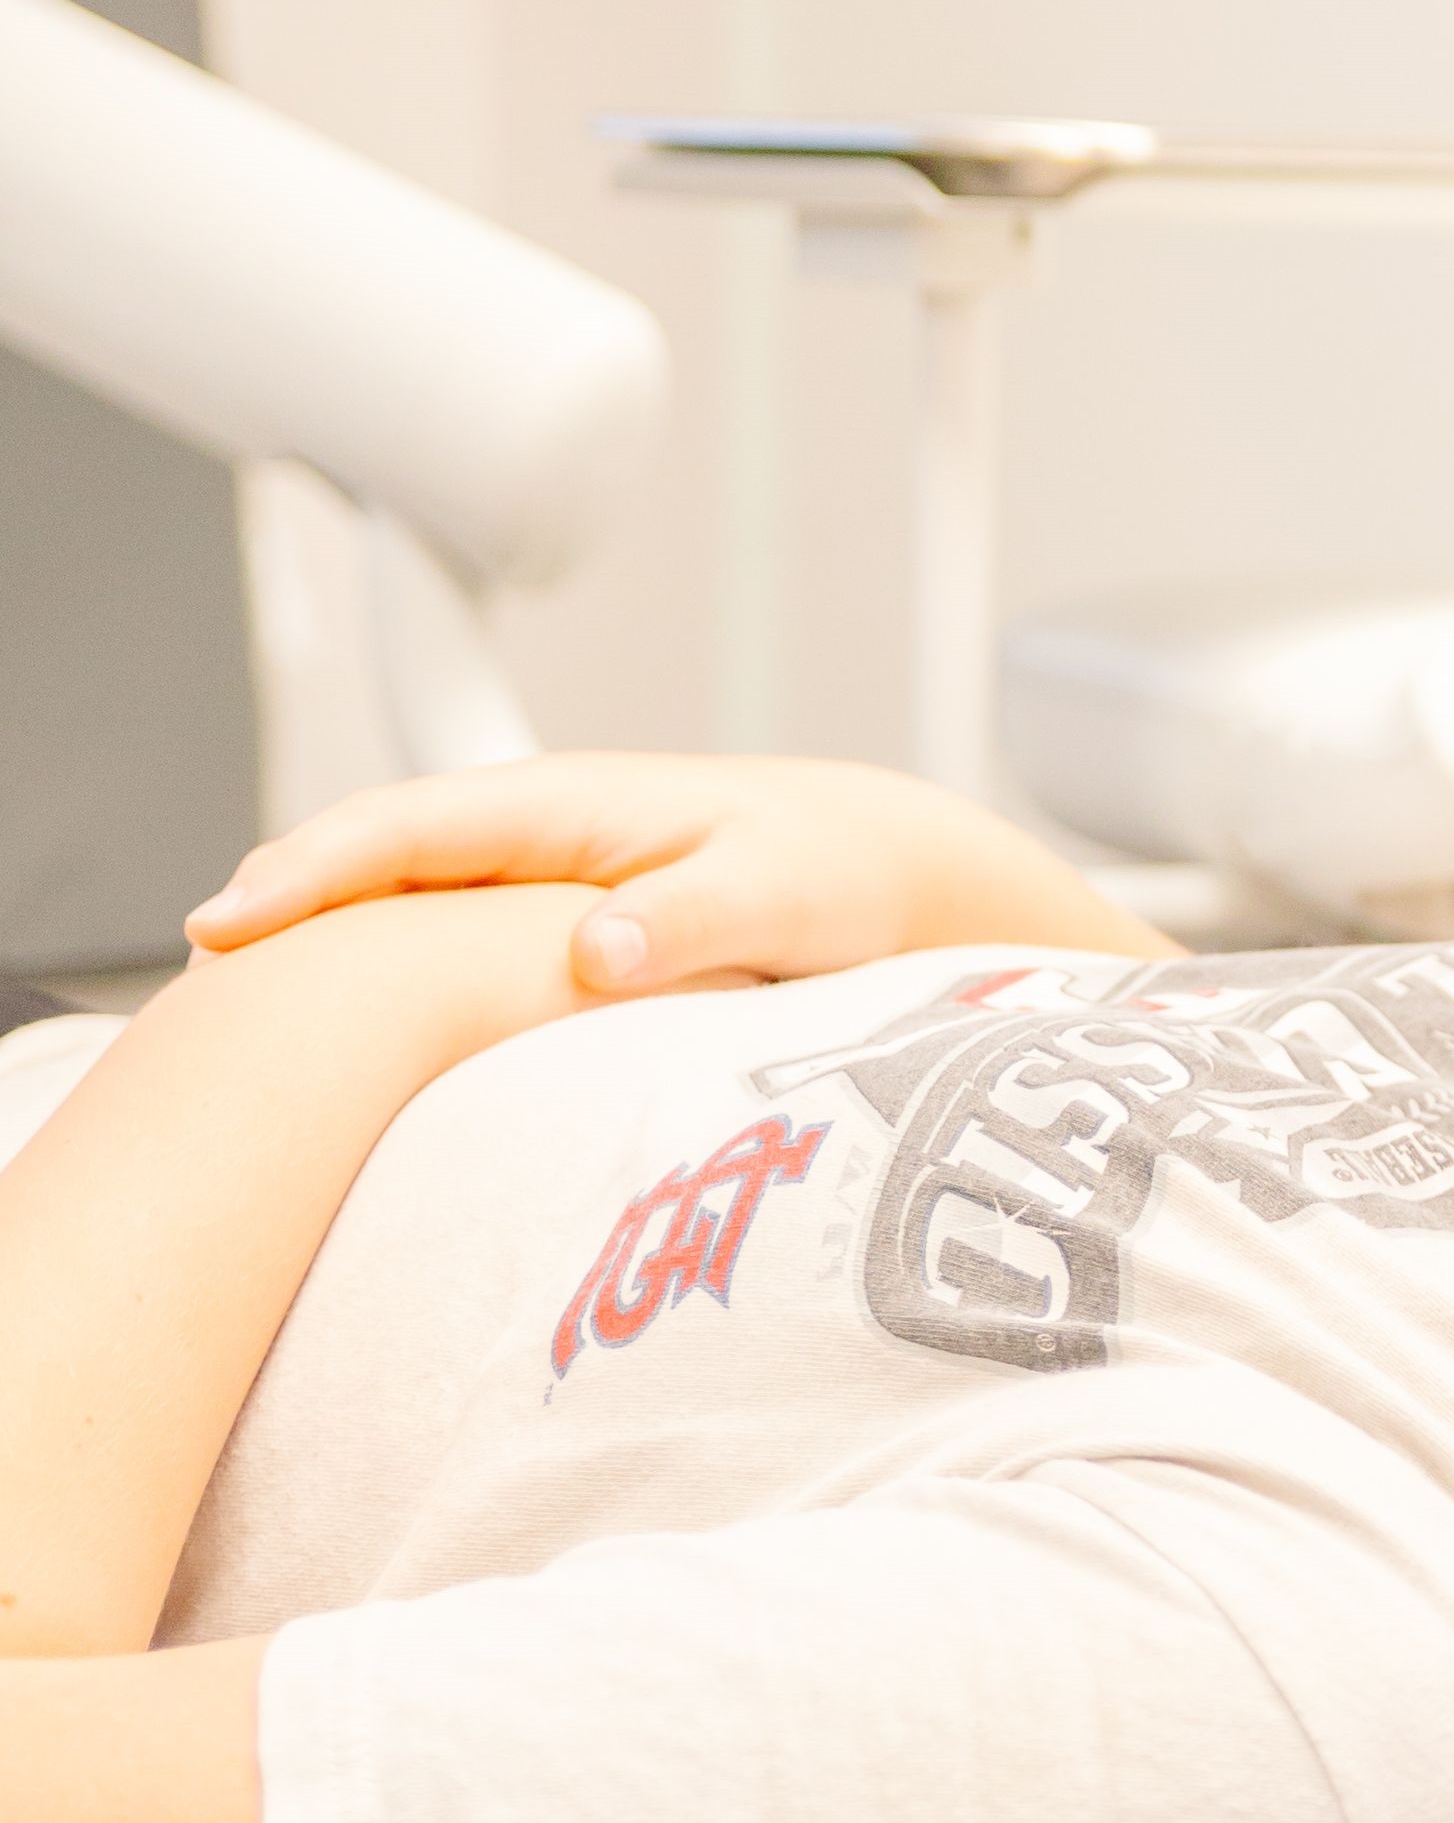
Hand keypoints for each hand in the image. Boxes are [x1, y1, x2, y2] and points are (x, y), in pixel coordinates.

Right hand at [183, 754, 1178, 995]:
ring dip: (325, 930)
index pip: (414, 825)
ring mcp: (542, 869)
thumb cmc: (835, 874)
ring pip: (404, 889)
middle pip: (381, 853)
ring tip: (236, 1006)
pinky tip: (343, 1015)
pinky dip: (381, 952)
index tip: (233, 919)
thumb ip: (692, 919)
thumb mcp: (779, 896)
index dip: (317, 869)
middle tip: (200, 977)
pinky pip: (441, 923)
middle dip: (286, 898)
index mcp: (578, 806)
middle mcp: (544, 828)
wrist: (883, 870)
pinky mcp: (555, 914)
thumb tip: (596, 951)